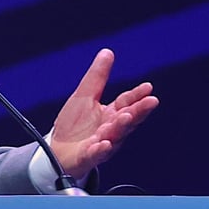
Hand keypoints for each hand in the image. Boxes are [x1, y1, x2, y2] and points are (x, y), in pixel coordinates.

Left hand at [49, 49, 158, 179]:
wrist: (57, 150)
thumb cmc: (74, 124)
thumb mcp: (84, 96)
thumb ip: (97, 77)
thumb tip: (108, 52)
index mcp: (111, 114)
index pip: (127, 102)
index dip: (137, 95)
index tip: (148, 87)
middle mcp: (111, 129)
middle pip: (127, 119)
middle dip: (139, 111)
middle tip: (151, 102)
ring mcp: (101, 144)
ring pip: (114, 135)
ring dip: (121, 127)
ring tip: (126, 117)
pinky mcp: (88, 156)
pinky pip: (95, 153)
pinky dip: (100, 149)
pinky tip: (103, 144)